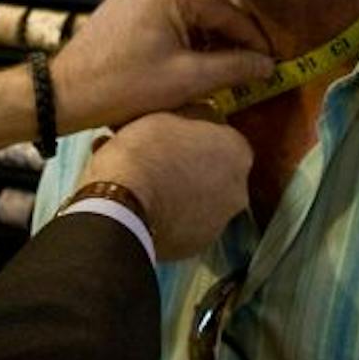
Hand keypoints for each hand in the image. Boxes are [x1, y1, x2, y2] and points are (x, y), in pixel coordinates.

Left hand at [51, 0, 272, 132]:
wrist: (66, 93)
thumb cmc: (125, 88)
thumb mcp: (187, 80)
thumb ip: (234, 68)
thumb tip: (268, 65)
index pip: (226, 10)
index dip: (253, 38)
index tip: (270, 62)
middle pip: (210, 1)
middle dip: (231, 32)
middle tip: (247, 64)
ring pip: (190, 5)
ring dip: (208, 32)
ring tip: (219, 66)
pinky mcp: (126, 3)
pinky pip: (169, 9)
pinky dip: (186, 30)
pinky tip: (191, 58)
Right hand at [84, 109, 250, 260]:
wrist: (120, 205)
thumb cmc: (144, 151)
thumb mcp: (165, 112)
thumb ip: (190, 112)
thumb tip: (197, 113)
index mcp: (237, 152)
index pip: (220, 134)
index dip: (193, 130)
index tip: (170, 131)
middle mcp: (238, 190)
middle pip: (212, 169)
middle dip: (188, 163)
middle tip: (154, 156)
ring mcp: (218, 223)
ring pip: (197, 199)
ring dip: (177, 189)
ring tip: (141, 181)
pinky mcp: (193, 247)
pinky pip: (182, 224)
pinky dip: (167, 215)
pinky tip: (141, 205)